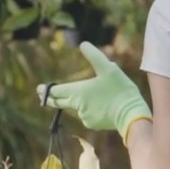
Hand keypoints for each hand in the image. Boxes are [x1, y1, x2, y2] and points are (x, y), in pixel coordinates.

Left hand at [37, 42, 151, 142]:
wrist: (131, 114)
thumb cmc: (119, 89)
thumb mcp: (108, 68)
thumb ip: (94, 56)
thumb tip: (83, 44)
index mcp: (78, 91)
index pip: (56, 91)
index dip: (46, 90)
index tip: (39, 89)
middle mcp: (77, 106)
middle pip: (60, 102)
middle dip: (52, 98)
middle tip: (44, 95)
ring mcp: (84, 117)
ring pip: (78, 108)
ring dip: (81, 102)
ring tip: (99, 96)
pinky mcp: (93, 124)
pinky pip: (88, 115)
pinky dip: (91, 110)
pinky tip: (104, 106)